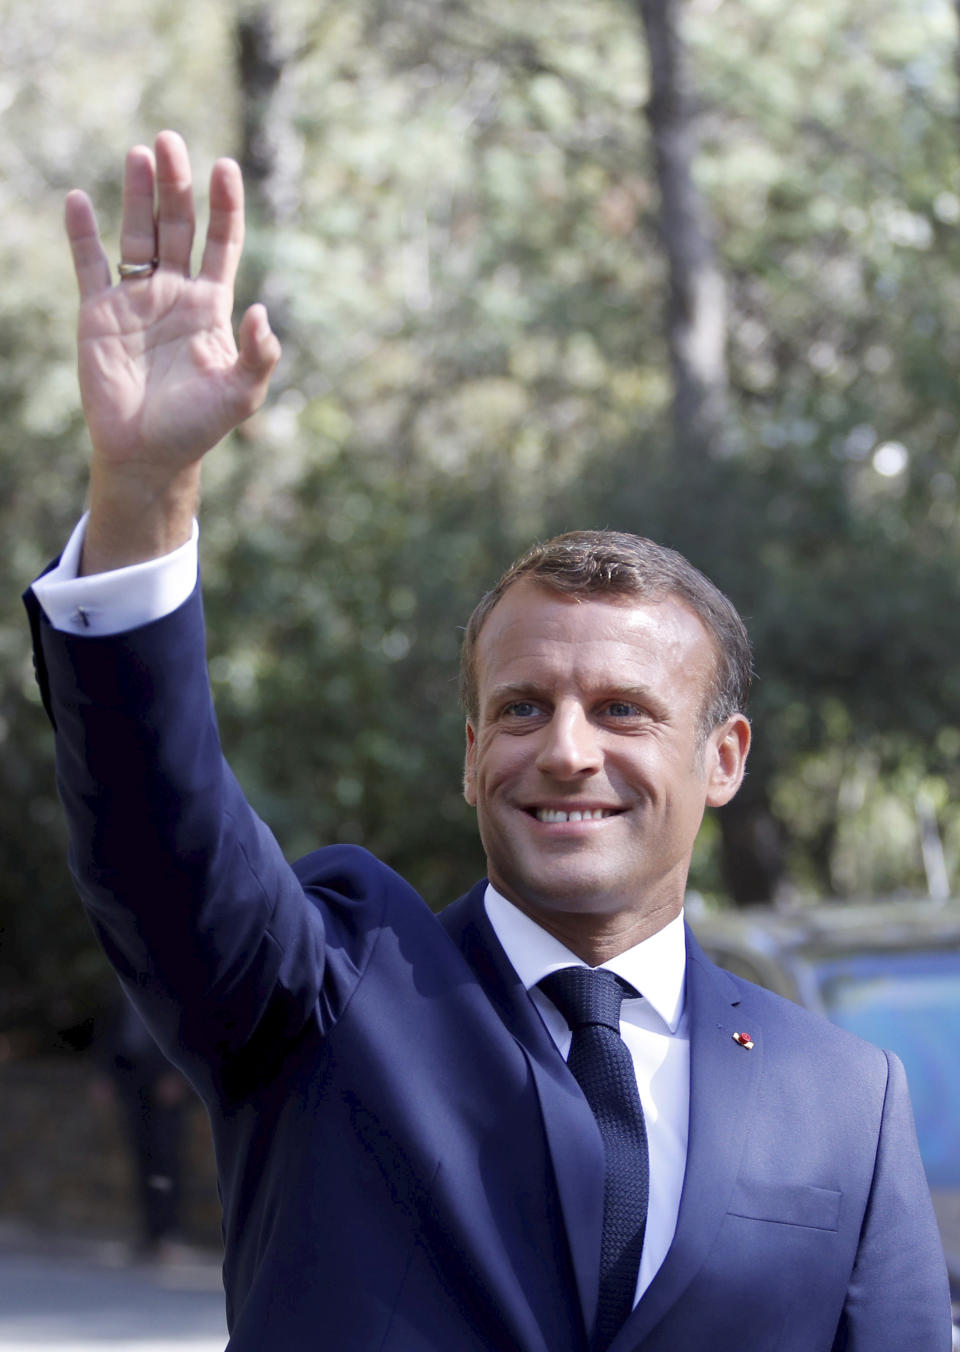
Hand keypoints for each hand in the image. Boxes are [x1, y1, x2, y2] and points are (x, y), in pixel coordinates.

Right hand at [65, 131, 280, 569]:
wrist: (147, 455)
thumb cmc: (198, 427)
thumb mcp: (241, 394)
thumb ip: (258, 354)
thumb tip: (261, 312)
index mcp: (210, 306)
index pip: (221, 243)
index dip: (224, 206)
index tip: (225, 168)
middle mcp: (174, 293)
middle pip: (177, 226)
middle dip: (176, 185)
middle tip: (172, 142)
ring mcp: (135, 300)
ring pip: (136, 233)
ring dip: (137, 195)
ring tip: (140, 154)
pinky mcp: (98, 314)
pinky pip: (89, 264)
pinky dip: (81, 234)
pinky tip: (78, 200)